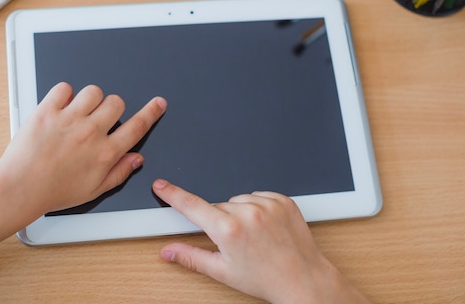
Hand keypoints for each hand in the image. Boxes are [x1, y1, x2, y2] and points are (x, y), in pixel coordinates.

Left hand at [0, 82, 166, 216]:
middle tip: (99, 118)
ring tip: (78, 112)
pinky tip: (61, 107)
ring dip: (90, 99)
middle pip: (116, 103)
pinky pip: (64, 87)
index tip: (158, 103)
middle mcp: (91, 133)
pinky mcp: (47, 111)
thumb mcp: (94, 190)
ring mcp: (69, 119)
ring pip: (93, 91)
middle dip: (112, 108)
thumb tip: (137, 159)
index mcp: (105, 153)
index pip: (137, 127)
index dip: (151, 112)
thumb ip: (119, 172)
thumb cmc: (53, 192)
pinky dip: (64, 94)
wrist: (20, 188)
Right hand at [152, 180, 371, 303]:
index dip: (173, 194)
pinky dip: (258, 207)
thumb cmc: (265, 279)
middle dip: (220, 220)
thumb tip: (168, 251)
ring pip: (239, 200)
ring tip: (253, 235)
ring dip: (240, 213)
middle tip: (235, 241)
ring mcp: (267, 204)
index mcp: (228, 230)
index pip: (192, 206)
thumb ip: (191, 257)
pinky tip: (265, 226)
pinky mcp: (282, 200)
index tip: (162, 186)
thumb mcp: (222, 271)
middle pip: (218, 205)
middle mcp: (247, 213)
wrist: (302, 279)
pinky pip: (259, 196)